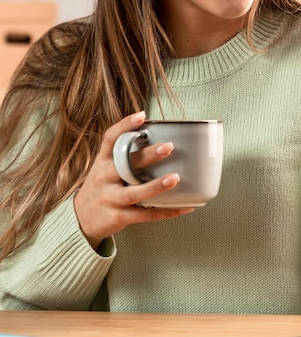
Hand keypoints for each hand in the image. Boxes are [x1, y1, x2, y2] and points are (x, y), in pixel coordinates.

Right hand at [74, 111, 193, 249]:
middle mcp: (104, 178)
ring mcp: (110, 199)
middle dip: (147, 156)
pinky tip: (183, 207)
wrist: (80, 219)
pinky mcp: (118, 217)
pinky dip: (165, 212)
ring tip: (174, 178)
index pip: (111, 139)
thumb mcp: (105, 167)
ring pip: (133, 193)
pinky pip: (144, 215)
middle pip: (125, 165)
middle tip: (168, 146)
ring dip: (155, 186)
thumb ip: (125, 154)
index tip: (142, 116)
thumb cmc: (102, 186)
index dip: (125, 126)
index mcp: (103, 161)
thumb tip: (159, 137)